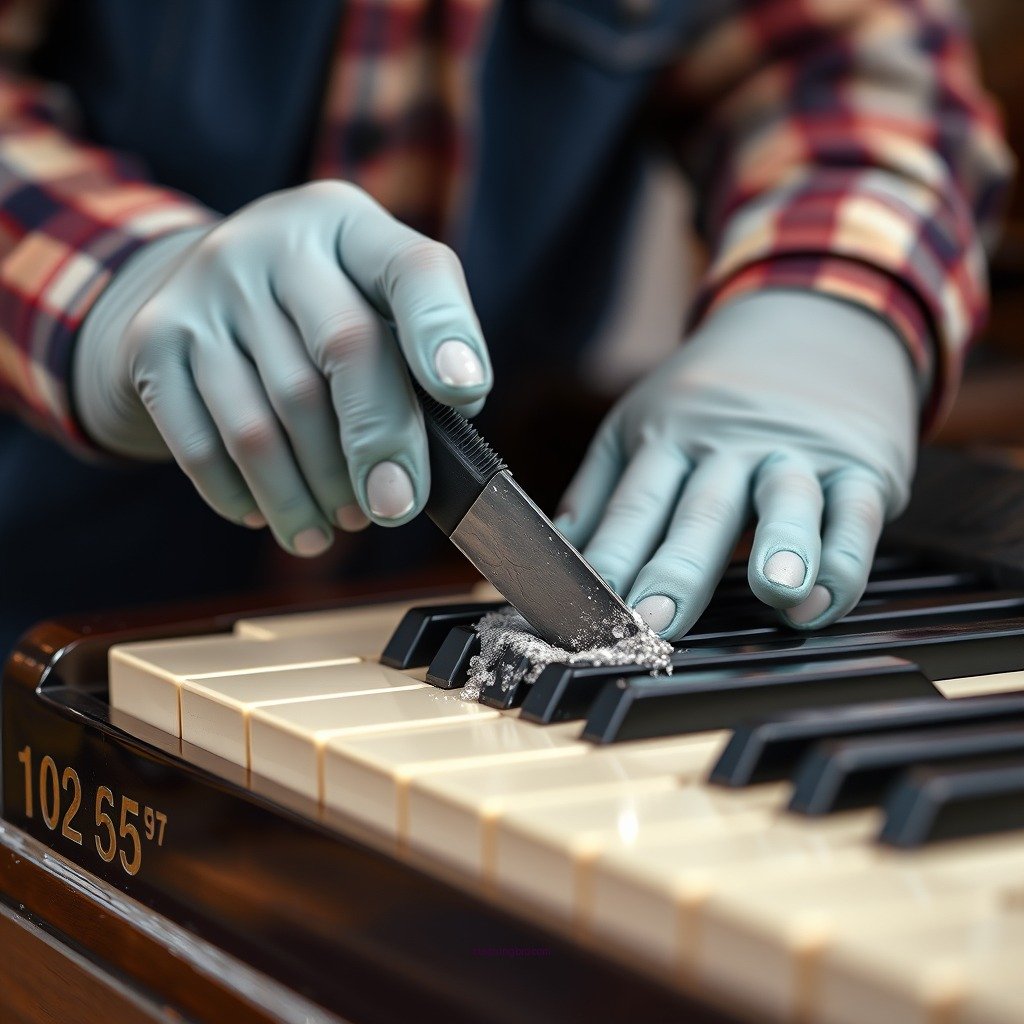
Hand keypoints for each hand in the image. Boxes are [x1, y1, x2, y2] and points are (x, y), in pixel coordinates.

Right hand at [73, 182, 491, 554]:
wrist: (187, 289)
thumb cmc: (309, 314)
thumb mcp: (363, 303)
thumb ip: (407, 361)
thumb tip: (425, 464)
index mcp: (349, 227)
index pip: (412, 268)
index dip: (443, 331)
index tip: (465, 392)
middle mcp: (275, 243)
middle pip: (344, 347)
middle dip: (379, 443)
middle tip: (395, 508)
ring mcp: (204, 290)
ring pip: (266, 418)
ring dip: (307, 492)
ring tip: (337, 526)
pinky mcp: (151, 342)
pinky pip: (202, 444)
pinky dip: (243, 495)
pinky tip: (270, 516)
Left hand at [554, 291, 918, 638]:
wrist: (811, 321)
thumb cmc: (711, 397)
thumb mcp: (643, 423)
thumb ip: (602, 492)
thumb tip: (556, 555)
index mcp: (666, 438)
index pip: (634, 505)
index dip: (610, 558)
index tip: (588, 612)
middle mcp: (727, 446)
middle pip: (700, 510)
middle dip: (676, 568)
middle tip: (654, 620)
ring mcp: (796, 453)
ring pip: (787, 500)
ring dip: (783, 545)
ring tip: (776, 590)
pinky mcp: (860, 463)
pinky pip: (855, 513)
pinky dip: (845, 559)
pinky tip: (824, 600)